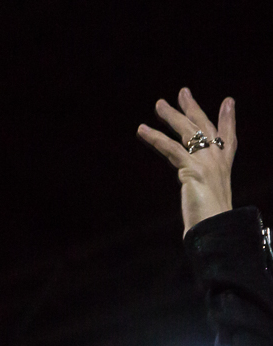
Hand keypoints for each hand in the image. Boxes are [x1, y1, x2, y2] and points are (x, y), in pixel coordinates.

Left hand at [137, 87, 234, 235]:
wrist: (215, 229)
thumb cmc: (211, 222)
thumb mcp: (208, 201)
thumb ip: (202, 192)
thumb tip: (196, 196)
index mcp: (224, 168)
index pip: (228, 138)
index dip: (227, 119)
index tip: (227, 102)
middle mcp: (218, 161)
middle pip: (205, 127)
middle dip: (193, 108)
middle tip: (183, 92)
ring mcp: (207, 163)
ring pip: (188, 132)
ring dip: (171, 115)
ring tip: (158, 104)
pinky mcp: (193, 169)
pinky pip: (171, 148)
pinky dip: (155, 138)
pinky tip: (142, 130)